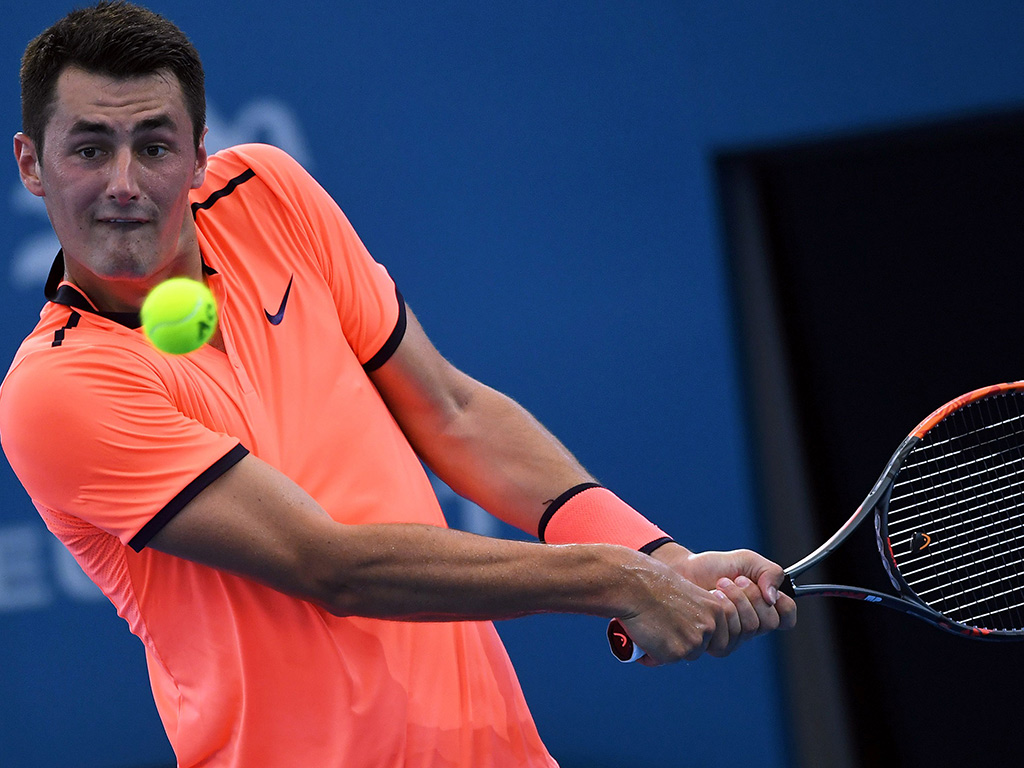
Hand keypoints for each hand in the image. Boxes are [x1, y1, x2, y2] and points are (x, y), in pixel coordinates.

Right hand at [615, 557, 751, 665]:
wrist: (634, 585)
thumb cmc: (653, 583)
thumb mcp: (686, 593)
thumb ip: (695, 611)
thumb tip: (689, 627)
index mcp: (716, 609)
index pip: (718, 636)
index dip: (699, 635)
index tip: (683, 629)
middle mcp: (709, 626)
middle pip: (701, 648)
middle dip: (685, 645)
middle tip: (665, 631)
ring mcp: (694, 641)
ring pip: (683, 655)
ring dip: (669, 650)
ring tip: (651, 631)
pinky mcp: (676, 653)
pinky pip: (664, 660)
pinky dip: (652, 654)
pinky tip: (642, 638)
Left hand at [649, 543, 796, 655]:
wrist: (684, 571)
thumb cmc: (715, 567)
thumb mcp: (747, 561)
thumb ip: (770, 572)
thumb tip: (773, 597)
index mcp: (765, 607)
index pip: (787, 618)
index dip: (783, 605)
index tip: (766, 588)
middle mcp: (752, 625)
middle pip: (769, 622)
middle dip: (752, 596)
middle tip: (735, 580)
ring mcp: (736, 636)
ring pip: (750, 629)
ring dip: (736, 600)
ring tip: (720, 584)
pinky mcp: (716, 642)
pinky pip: (729, 639)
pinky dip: (722, 612)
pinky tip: (712, 598)